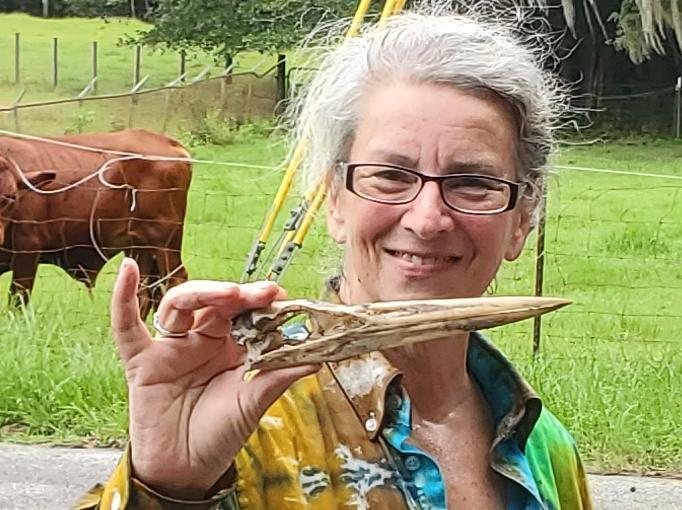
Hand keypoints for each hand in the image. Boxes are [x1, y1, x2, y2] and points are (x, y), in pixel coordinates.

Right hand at [111, 258, 318, 497]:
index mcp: (231, 345)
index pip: (245, 312)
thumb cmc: (220, 435)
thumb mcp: (253, 403)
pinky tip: (129, 271)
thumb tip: (318, 358)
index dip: (259, 301)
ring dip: (202, 292)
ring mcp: (171, 347)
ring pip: (181, 304)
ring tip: (227, 292)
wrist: (185, 470)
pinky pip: (127, 326)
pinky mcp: (143, 360)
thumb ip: (278, 376)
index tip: (279, 295)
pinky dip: (124, 298)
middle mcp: (202, 339)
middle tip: (258, 293)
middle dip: (237, 293)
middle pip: (216, 301)